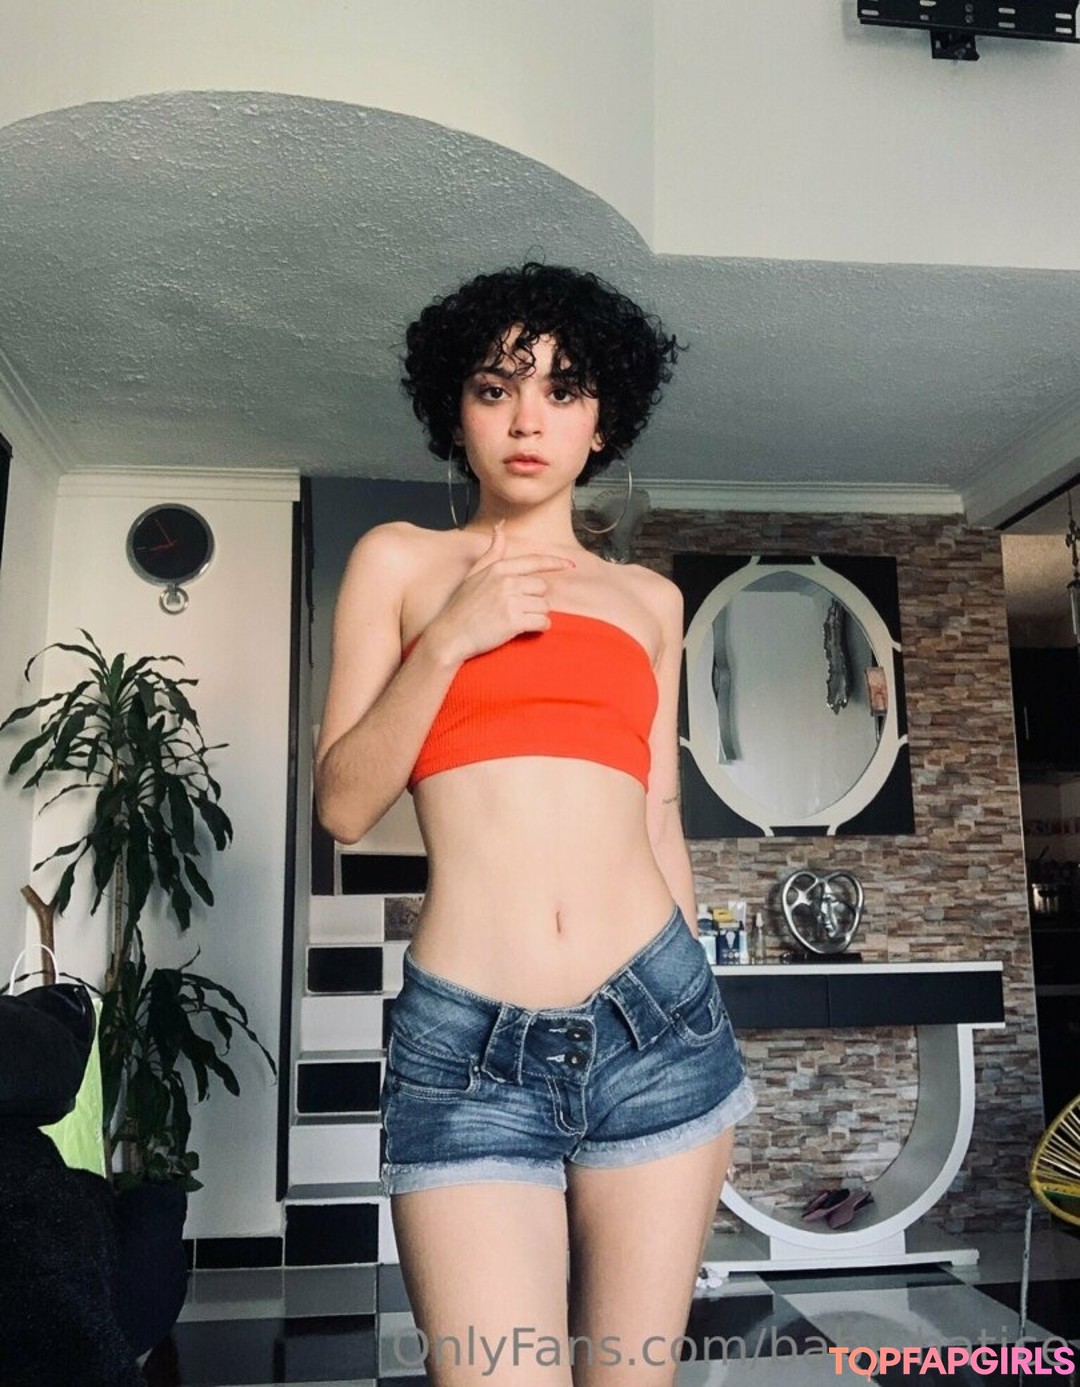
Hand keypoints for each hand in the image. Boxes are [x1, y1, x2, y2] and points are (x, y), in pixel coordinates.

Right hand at [428, 521, 575, 662]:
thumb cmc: (461, 607)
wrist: (449, 636)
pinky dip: (539, 627)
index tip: (571, 565)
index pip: (534, 561)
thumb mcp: (474, 574)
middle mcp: (506, 582)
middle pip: (542, 587)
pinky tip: (526, 629)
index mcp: (499, 568)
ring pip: (544, 606)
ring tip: (518, 620)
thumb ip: (492, 552)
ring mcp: (510, 602)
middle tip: (517, 609)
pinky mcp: (514, 622)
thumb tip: (500, 527)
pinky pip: (543, 622)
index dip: (555, 562)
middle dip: (535, 599)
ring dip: (537, 615)